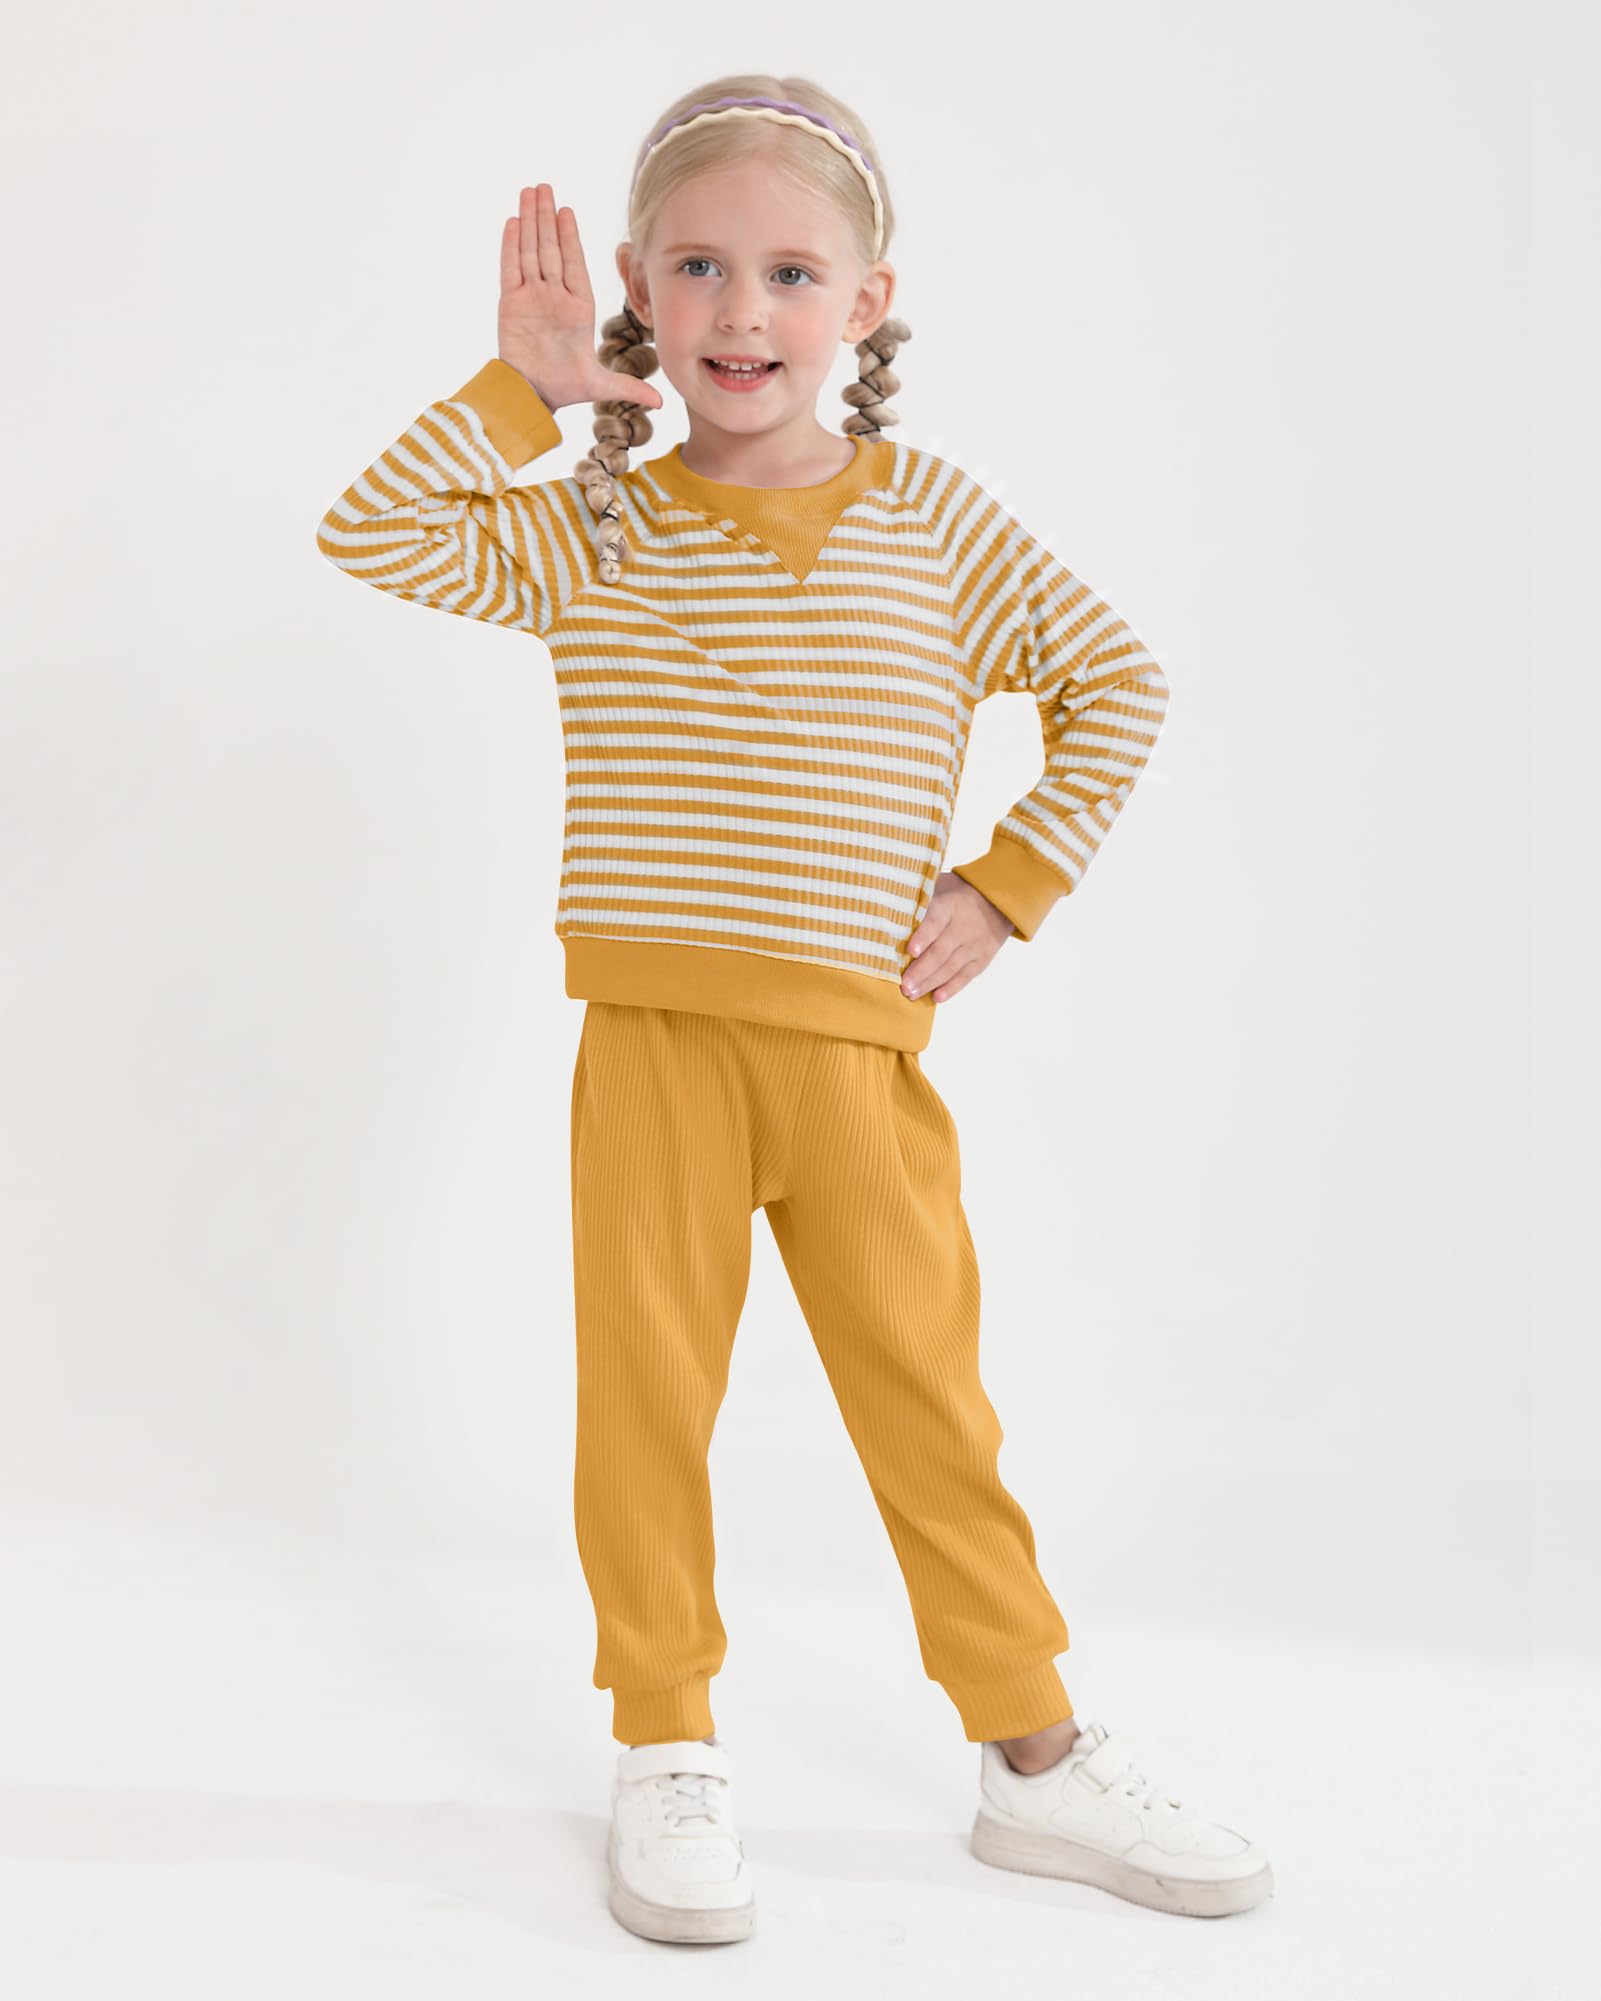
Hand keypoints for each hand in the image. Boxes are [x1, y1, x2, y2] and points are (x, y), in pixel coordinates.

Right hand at [498, 183, 662, 413]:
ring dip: (530, 221)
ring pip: (530, 251)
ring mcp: (531, 298)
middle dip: (547, 218)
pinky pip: (511, 269)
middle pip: (550, 249)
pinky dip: (511, 246)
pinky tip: (513, 222)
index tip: (567, 211)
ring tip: (529, 193)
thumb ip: (629, 386)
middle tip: (545, 187)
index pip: (573, 263)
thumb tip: (662, 403)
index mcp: (577, 307)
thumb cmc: (564, 388)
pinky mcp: (510, 304)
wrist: (532, 397)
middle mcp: (553, 297)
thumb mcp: (601, 385)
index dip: (569, 236)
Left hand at [900, 872, 1014, 1005]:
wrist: (998, 901)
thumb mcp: (940, 887)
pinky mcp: (982, 959)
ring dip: (930, 982)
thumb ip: (920, 900)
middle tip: (904, 985)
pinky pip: (966, 976)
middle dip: (921, 970)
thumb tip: (888, 912)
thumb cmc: (957, 894)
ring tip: (912, 994)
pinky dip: (951, 988)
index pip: (935, 922)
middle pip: (941, 951)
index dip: (923, 937)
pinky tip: (937, 997)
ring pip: (951, 967)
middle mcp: (964, 927)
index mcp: (950, 906)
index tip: (910, 952)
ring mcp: (974, 945)